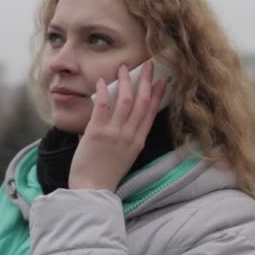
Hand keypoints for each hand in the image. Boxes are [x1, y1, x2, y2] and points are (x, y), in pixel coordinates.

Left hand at [69, 61, 167, 191]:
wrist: (92, 189)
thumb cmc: (106, 174)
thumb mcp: (126, 156)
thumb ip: (129, 138)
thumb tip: (127, 120)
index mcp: (138, 141)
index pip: (151, 112)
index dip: (157, 94)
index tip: (162, 80)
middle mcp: (129, 135)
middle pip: (141, 102)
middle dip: (146, 81)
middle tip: (148, 65)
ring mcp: (114, 133)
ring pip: (124, 101)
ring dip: (125, 82)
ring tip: (123, 68)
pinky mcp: (96, 132)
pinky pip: (102, 107)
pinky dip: (102, 92)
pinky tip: (101, 81)